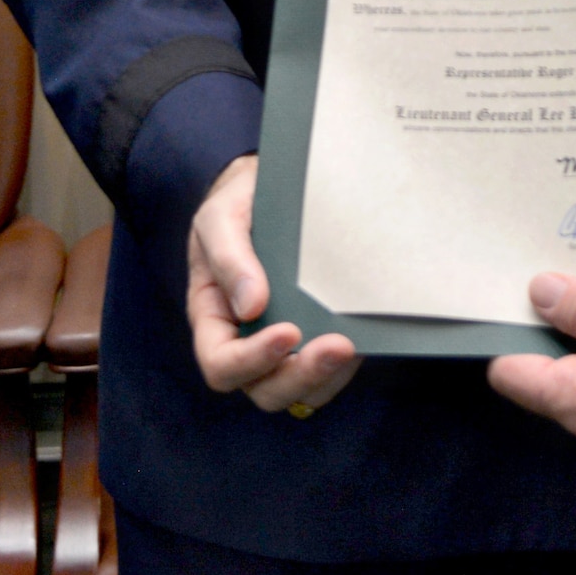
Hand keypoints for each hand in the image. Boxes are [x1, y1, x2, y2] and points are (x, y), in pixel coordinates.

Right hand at [186, 154, 360, 412]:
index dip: (252, 360)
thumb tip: (251, 306)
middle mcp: (246, 340)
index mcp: (213, 318)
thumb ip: (229, 257)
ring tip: (352, 346)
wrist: (275, 185)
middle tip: (337, 346)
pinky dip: (345, 365)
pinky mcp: (318, 333)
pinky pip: (329, 371)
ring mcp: (284, 344)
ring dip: (327, 376)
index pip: (222, 365)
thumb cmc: (239, 204)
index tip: (289, 331)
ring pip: (300, 390)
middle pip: (265, 389)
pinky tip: (362, 337)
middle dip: (300, 376)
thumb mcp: (220, 218)